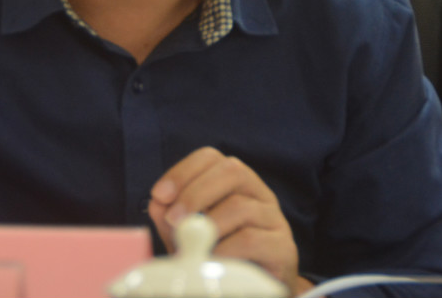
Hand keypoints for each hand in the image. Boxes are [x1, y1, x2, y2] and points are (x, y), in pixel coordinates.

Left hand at [148, 146, 311, 294]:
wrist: (255, 293)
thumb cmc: (221, 260)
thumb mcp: (191, 237)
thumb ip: (173, 219)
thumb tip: (158, 202)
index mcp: (236, 184)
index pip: (211, 157)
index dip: (183, 171)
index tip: (160, 194)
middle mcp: (259, 194)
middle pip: (232, 170)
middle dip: (195, 192)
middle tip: (173, 218)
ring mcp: (274, 219)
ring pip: (241, 205)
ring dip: (208, 224)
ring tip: (190, 245)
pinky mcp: (283, 248)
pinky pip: (252, 239)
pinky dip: (224, 249)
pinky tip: (210, 260)